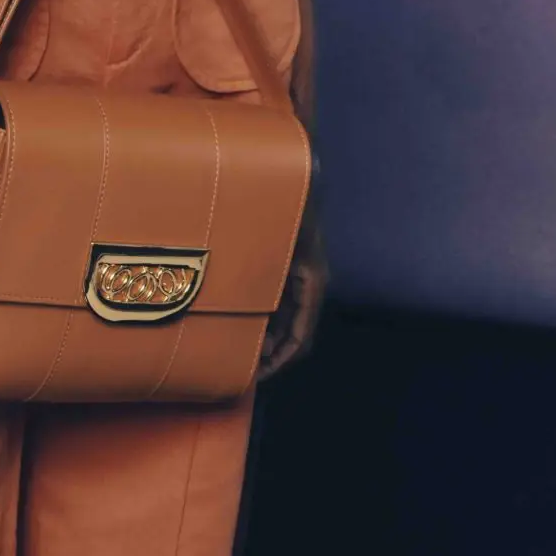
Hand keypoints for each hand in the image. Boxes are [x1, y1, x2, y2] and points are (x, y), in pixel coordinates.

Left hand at [257, 214, 328, 382]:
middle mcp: (311, 286)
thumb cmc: (285, 210)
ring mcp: (302, 280)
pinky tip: (246, 326)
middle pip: (295, 334)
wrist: (292, 181)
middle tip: (245, 369)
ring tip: (242, 351)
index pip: (300, 337)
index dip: (281, 360)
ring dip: (269, 340)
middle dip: (272, 355)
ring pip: (289, 322)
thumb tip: (251, 317)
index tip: (258, 374)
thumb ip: (264, 281)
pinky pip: (283, 306)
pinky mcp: (292, 273)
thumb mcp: (275, 249)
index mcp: (312, 284)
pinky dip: (267, 322)